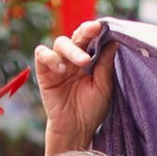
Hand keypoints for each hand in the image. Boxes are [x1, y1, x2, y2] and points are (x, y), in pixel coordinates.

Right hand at [36, 20, 115, 155]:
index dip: (95, 30)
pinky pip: (42, 55)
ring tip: (82, 62)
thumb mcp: (103, 86)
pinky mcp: (44, 73)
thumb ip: (105, 64)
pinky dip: (51, 57)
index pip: (91, 39)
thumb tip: (114, 41)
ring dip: (71, 49)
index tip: (102, 26)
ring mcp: (58, 64)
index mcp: (89, 59)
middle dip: (85, 32)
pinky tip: (61, 69)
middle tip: (93, 30)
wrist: (76, 129)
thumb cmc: (92, 110)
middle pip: (76, 37)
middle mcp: (73, 58)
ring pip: (60, 43)